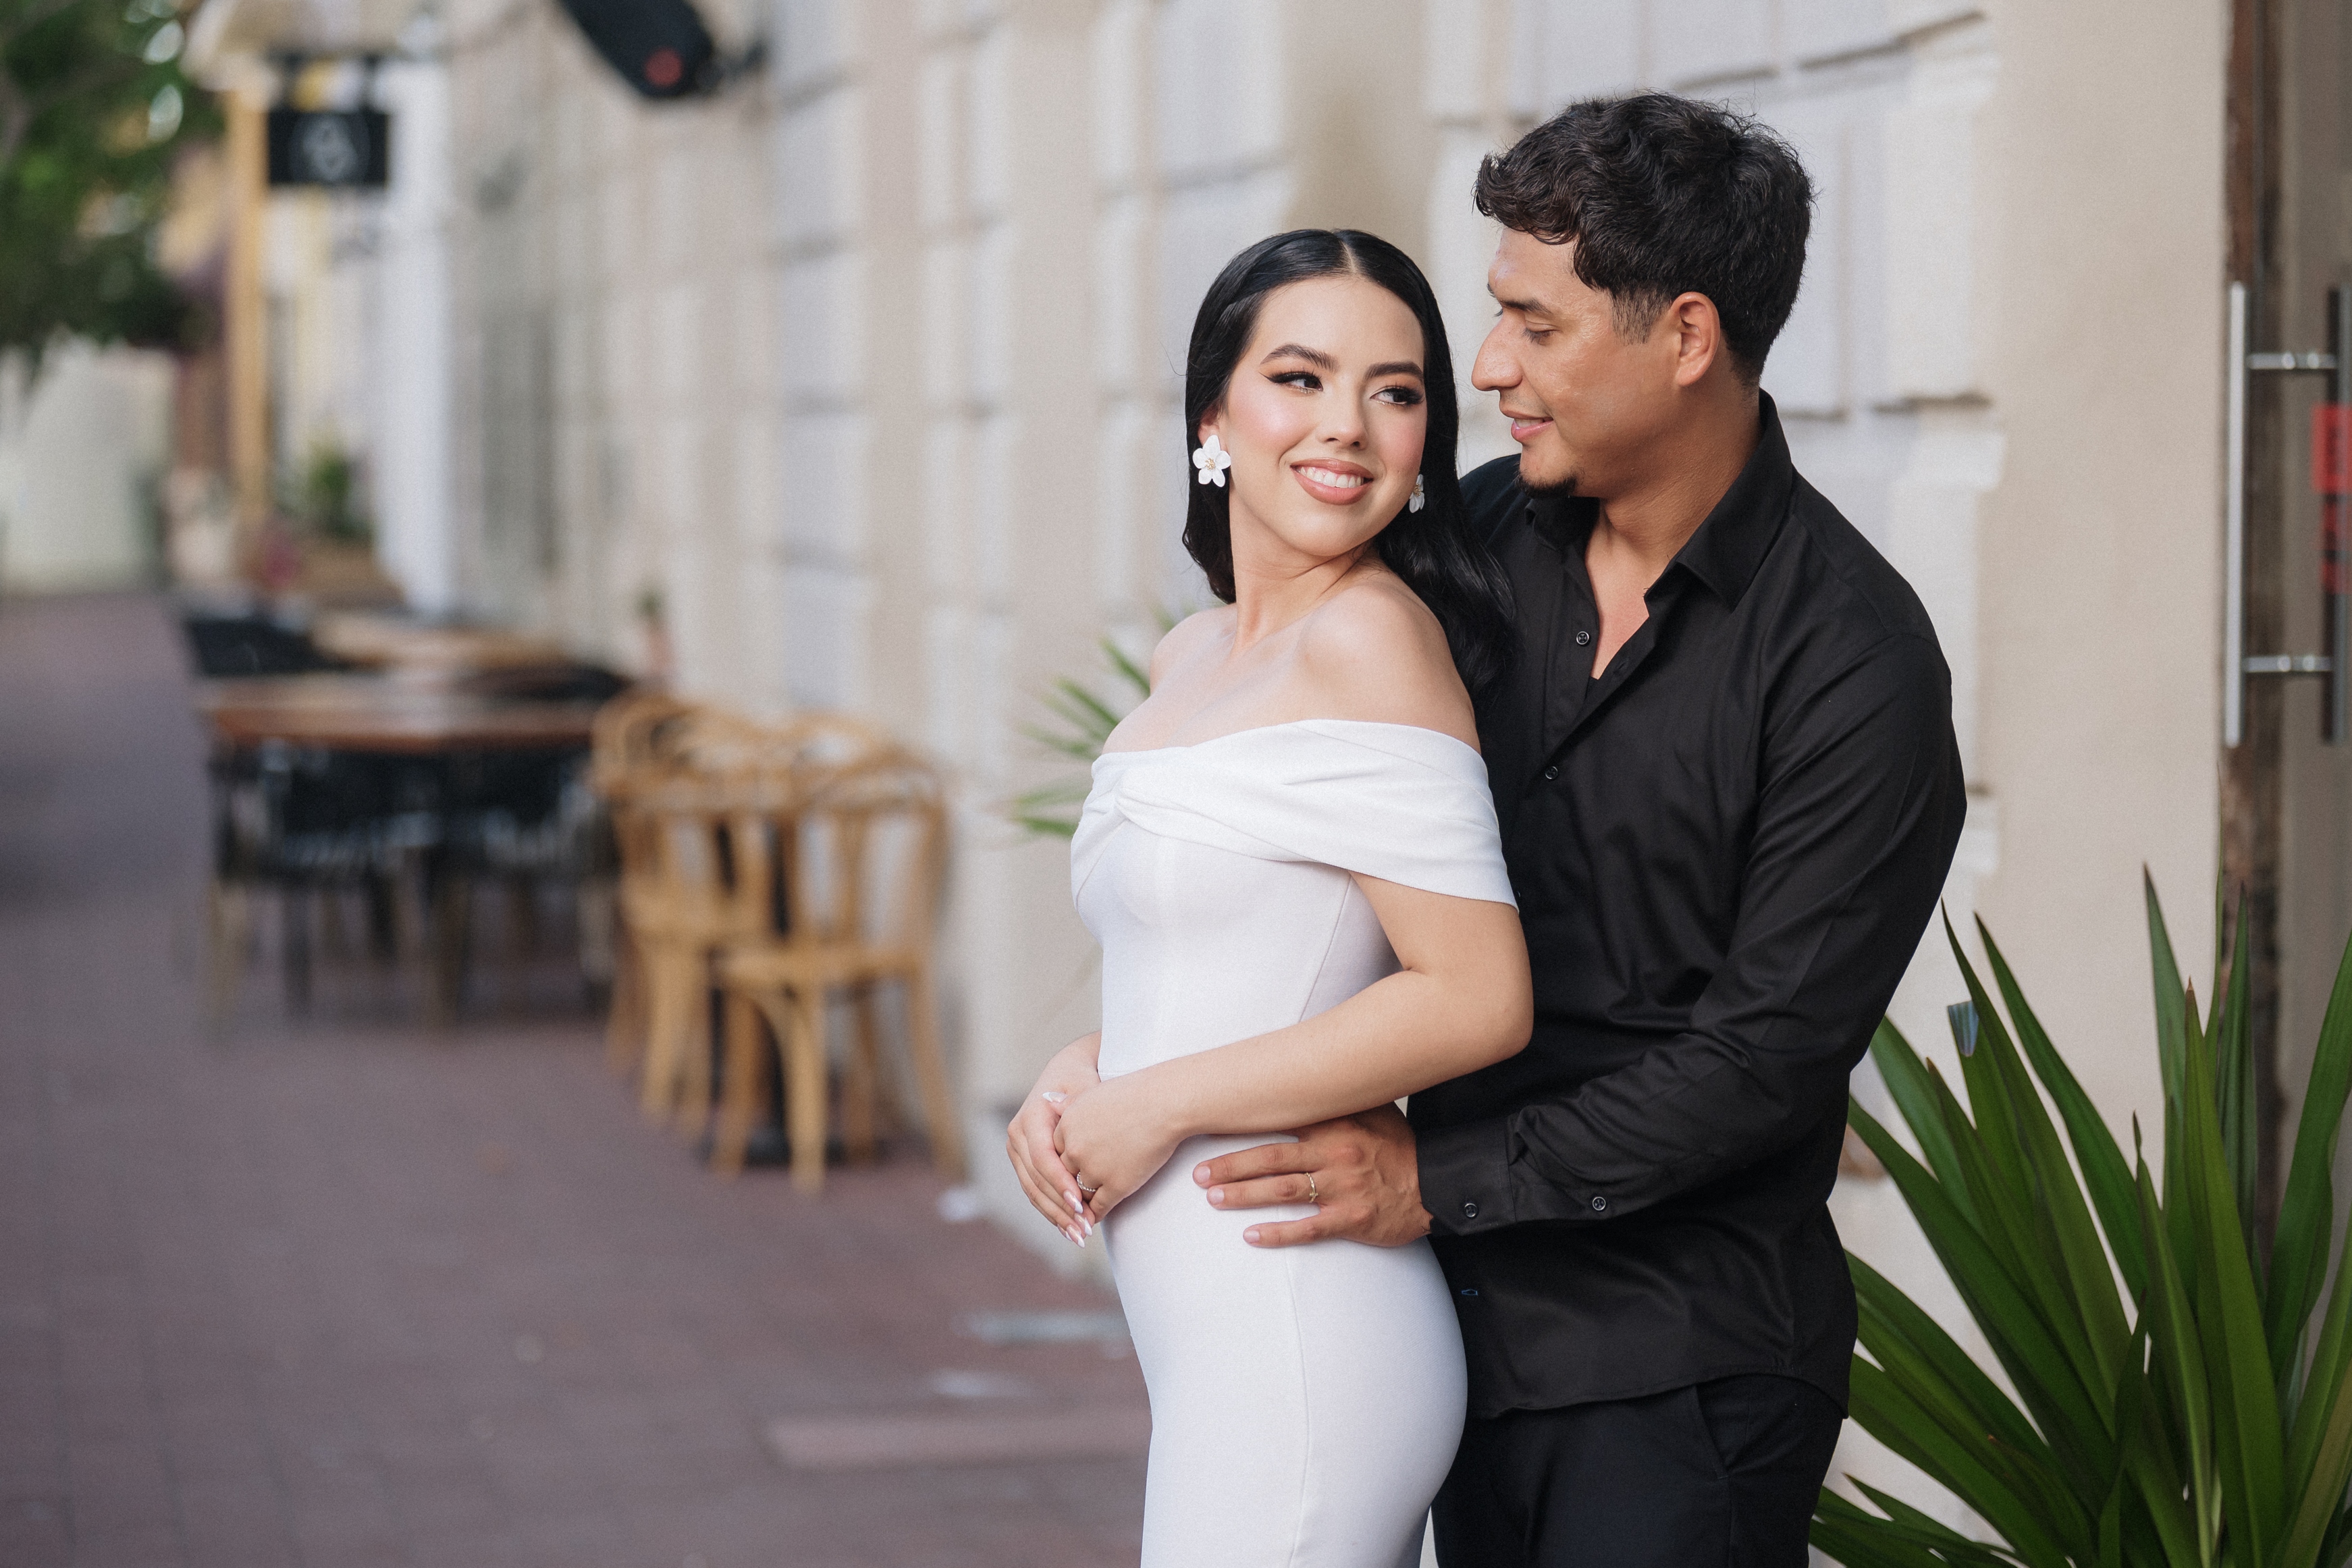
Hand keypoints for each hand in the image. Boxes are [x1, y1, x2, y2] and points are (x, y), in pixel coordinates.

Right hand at [1006, 1043, 1100, 1245]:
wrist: (1066, 1073)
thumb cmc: (1083, 1083)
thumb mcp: (1086, 1093)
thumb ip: (1083, 1115)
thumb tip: (1079, 1145)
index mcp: (1029, 1117)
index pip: (1042, 1158)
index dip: (1060, 1183)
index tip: (1082, 1204)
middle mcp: (1016, 1135)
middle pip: (1035, 1180)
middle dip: (1060, 1208)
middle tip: (1084, 1230)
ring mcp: (1016, 1150)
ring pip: (1032, 1190)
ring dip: (1055, 1216)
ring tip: (1079, 1236)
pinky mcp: (1022, 1161)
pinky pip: (1034, 1191)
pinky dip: (1051, 1211)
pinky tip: (1068, 1229)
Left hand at [1052, 1071, 1184, 1224]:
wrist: (1166, 1102)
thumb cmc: (1136, 1093)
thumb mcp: (1093, 1093)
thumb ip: (1069, 1104)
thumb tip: (1050, 1103)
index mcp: (1067, 1124)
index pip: (1055, 1153)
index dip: (1063, 1164)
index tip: (1067, 1171)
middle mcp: (1075, 1148)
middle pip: (1064, 1174)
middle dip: (1068, 1185)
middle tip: (1069, 1198)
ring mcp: (1094, 1168)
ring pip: (1079, 1194)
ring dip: (1080, 1203)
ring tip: (1081, 1213)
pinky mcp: (1117, 1185)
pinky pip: (1099, 1207)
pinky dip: (1095, 1215)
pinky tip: (1094, 1219)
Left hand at [1193, 1104, 1430, 1248]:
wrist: (1438, 1183)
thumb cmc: (1398, 1146)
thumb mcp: (1372, 1110)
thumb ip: (1335, 1099)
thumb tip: (1298, 1075)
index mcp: (1336, 1124)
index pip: (1280, 1122)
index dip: (1243, 1127)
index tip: (1210, 1128)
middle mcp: (1336, 1154)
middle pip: (1271, 1160)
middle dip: (1231, 1167)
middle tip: (1199, 1175)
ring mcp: (1342, 1188)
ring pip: (1283, 1192)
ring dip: (1244, 1196)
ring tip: (1214, 1199)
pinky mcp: (1351, 1219)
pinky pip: (1309, 1228)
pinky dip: (1278, 1234)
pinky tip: (1251, 1236)